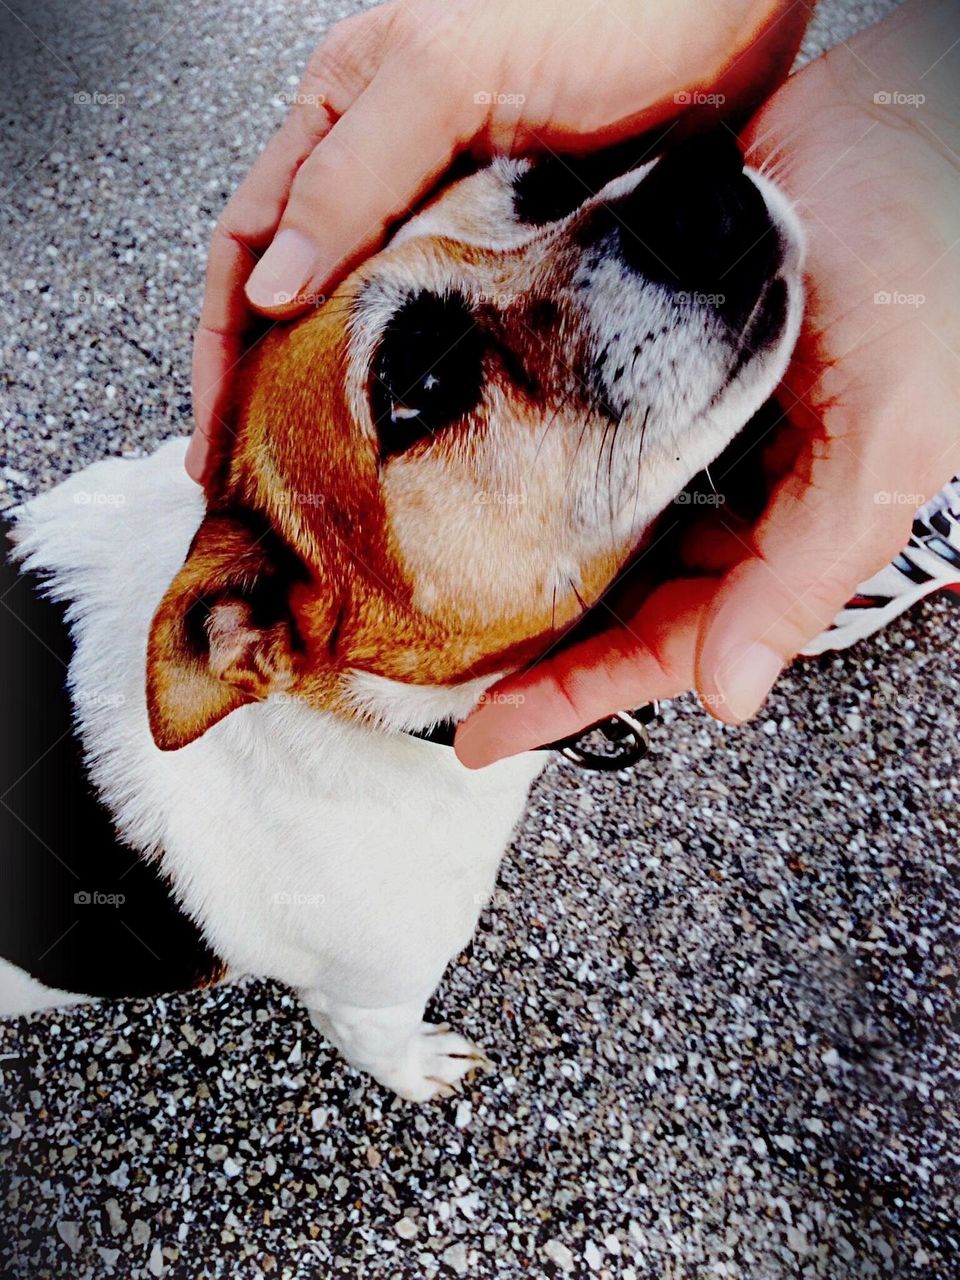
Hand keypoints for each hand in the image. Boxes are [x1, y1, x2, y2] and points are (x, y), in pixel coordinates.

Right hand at [187, 0, 807, 481]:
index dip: (221, 346)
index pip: (248, 244)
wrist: (724, 15)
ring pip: (376, 324)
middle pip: (303, 297)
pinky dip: (431, 386)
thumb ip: (350, 176)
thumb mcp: (447, 74)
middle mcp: (388, 171)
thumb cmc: (602, 6)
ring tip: (335, 480)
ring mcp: (455, 219)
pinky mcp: (519, 254)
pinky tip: (427, 434)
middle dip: (272, 389)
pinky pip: (455, 332)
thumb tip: (272, 291)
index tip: (219, 436)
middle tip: (267, 483)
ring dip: (349, 398)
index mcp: (342, 114)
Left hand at [455, 0, 959, 766]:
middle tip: (434, 665)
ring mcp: (688, 421)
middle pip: (615, 595)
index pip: (664, 642)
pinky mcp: (651, 351)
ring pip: (590, 516)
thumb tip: (730, 694)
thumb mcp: (884, 438)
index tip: (486, 740)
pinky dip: (528, 450)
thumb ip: (802, 571)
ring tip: (431, 582)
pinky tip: (475, 462)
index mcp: (786, 529)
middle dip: (534, 640)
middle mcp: (732, 486)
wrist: (911, 106)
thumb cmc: (933, 264)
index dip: (574, 697)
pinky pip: (580, 422)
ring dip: (520, 551)